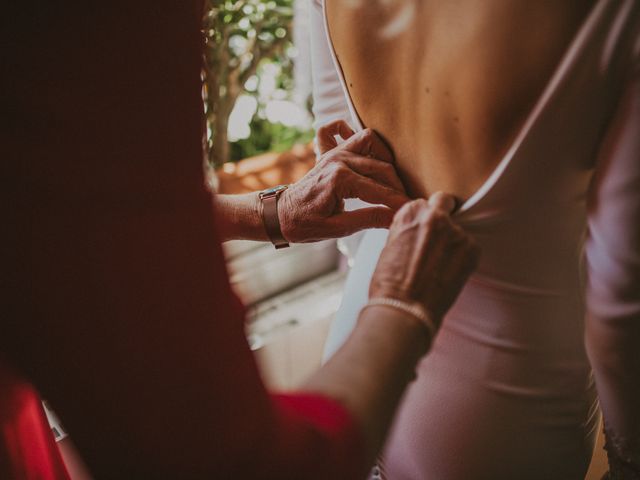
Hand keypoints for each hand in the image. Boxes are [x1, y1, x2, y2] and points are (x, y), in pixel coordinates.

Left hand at [278, 121, 408, 242]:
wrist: (280, 214)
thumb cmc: (305, 224)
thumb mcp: (337, 228)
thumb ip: (369, 219)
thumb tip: (397, 217)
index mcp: (340, 180)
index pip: (379, 191)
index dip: (398, 202)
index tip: (412, 211)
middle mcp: (338, 160)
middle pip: (382, 166)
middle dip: (397, 186)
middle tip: (405, 202)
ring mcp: (334, 152)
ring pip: (370, 141)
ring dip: (384, 158)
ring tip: (390, 182)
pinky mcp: (330, 151)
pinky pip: (344, 130)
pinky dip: (355, 134)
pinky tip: (365, 154)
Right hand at [370, 192, 479, 327]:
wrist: (404, 310)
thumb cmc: (390, 283)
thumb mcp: (389, 245)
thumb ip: (408, 229)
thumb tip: (419, 227)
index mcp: (410, 212)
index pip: (422, 204)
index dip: (422, 219)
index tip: (421, 233)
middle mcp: (434, 216)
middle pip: (445, 203)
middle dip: (442, 215)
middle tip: (436, 239)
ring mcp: (456, 232)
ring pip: (458, 229)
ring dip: (452, 242)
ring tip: (438, 267)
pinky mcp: (471, 249)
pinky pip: (469, 246)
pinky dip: (461, 257)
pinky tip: (447, 273)